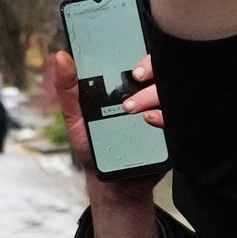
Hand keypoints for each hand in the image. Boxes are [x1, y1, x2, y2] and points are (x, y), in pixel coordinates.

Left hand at [72, 49, 168, 237]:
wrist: (114, 183)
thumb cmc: (96, 147)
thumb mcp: (75, 117)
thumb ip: (67, 89)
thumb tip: (61, 57)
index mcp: (127, 87)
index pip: (140, 61)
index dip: (141, 54)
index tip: (132, 61)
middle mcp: (147, 96)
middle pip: (160, 70)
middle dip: (151, 68)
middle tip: (136, 76)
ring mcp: (161, 114)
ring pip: (169, 92)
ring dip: (153, 94)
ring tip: (133, 108)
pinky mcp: (170, 134)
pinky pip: (175, 120)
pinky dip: (164, 116)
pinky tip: (150, 119)